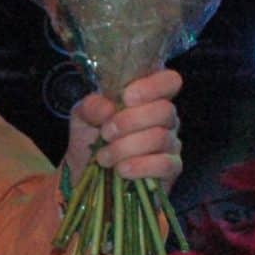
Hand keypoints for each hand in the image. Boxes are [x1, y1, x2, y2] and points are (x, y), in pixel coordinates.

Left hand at [68, 68, 183, 185]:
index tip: (127, 97)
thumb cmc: (91, 138)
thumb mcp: (82, 116)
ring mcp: (171, 143)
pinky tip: (120, 170)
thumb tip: (108, 107)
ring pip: (160, 138)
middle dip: (129, 122)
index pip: (169, 80)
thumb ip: (91, 106)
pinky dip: (139, 167)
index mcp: (149, 97)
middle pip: (165, 110)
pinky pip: (165, 164)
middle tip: (105, 133)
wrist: (86, 173)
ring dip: (126, 148)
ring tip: (103, 157)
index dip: (152, 87)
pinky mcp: (171, 168)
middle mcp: (165, 118)